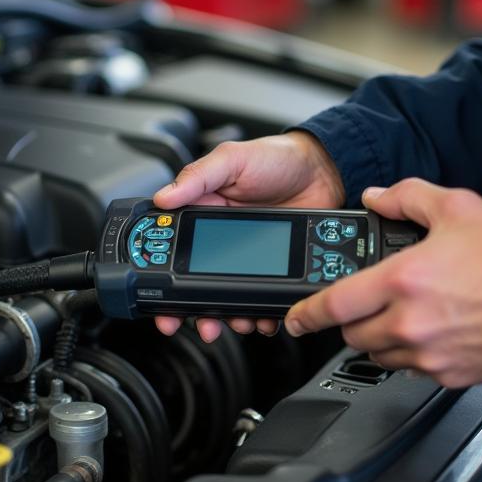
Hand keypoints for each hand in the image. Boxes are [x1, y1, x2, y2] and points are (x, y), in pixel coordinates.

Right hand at [153, 131, 344, 342]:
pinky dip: (261, 313)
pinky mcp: (271, 266)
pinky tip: (263, 316)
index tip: (158, 298)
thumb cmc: (276, 158)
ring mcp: (245, 255)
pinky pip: (261, 297)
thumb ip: (197, 177)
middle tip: (199, 323)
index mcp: (202, 211)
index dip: (162, 276)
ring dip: (229, 315)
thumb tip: (163, 197)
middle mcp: (220, 238)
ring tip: (238, 319)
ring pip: (228, 297)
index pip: (174, 248)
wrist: (323, 171)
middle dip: (194, 310)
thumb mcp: (231, 160)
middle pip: (197, 283)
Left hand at [284, 179, 481, 388]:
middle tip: (369, 303)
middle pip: (353, 335)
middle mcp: (410, 323)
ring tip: (407, 314)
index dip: (305, 314)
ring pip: (380, 356)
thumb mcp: (457, 207)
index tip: (294, 319)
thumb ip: (407, 197)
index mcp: (403, 281)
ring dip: (381, 338)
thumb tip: (375, 197)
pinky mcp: (450, 375)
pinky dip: (412, 354)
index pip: (334, 305)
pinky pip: (412, 371)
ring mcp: (429, 354)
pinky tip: (434, 331)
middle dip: (353, 319)